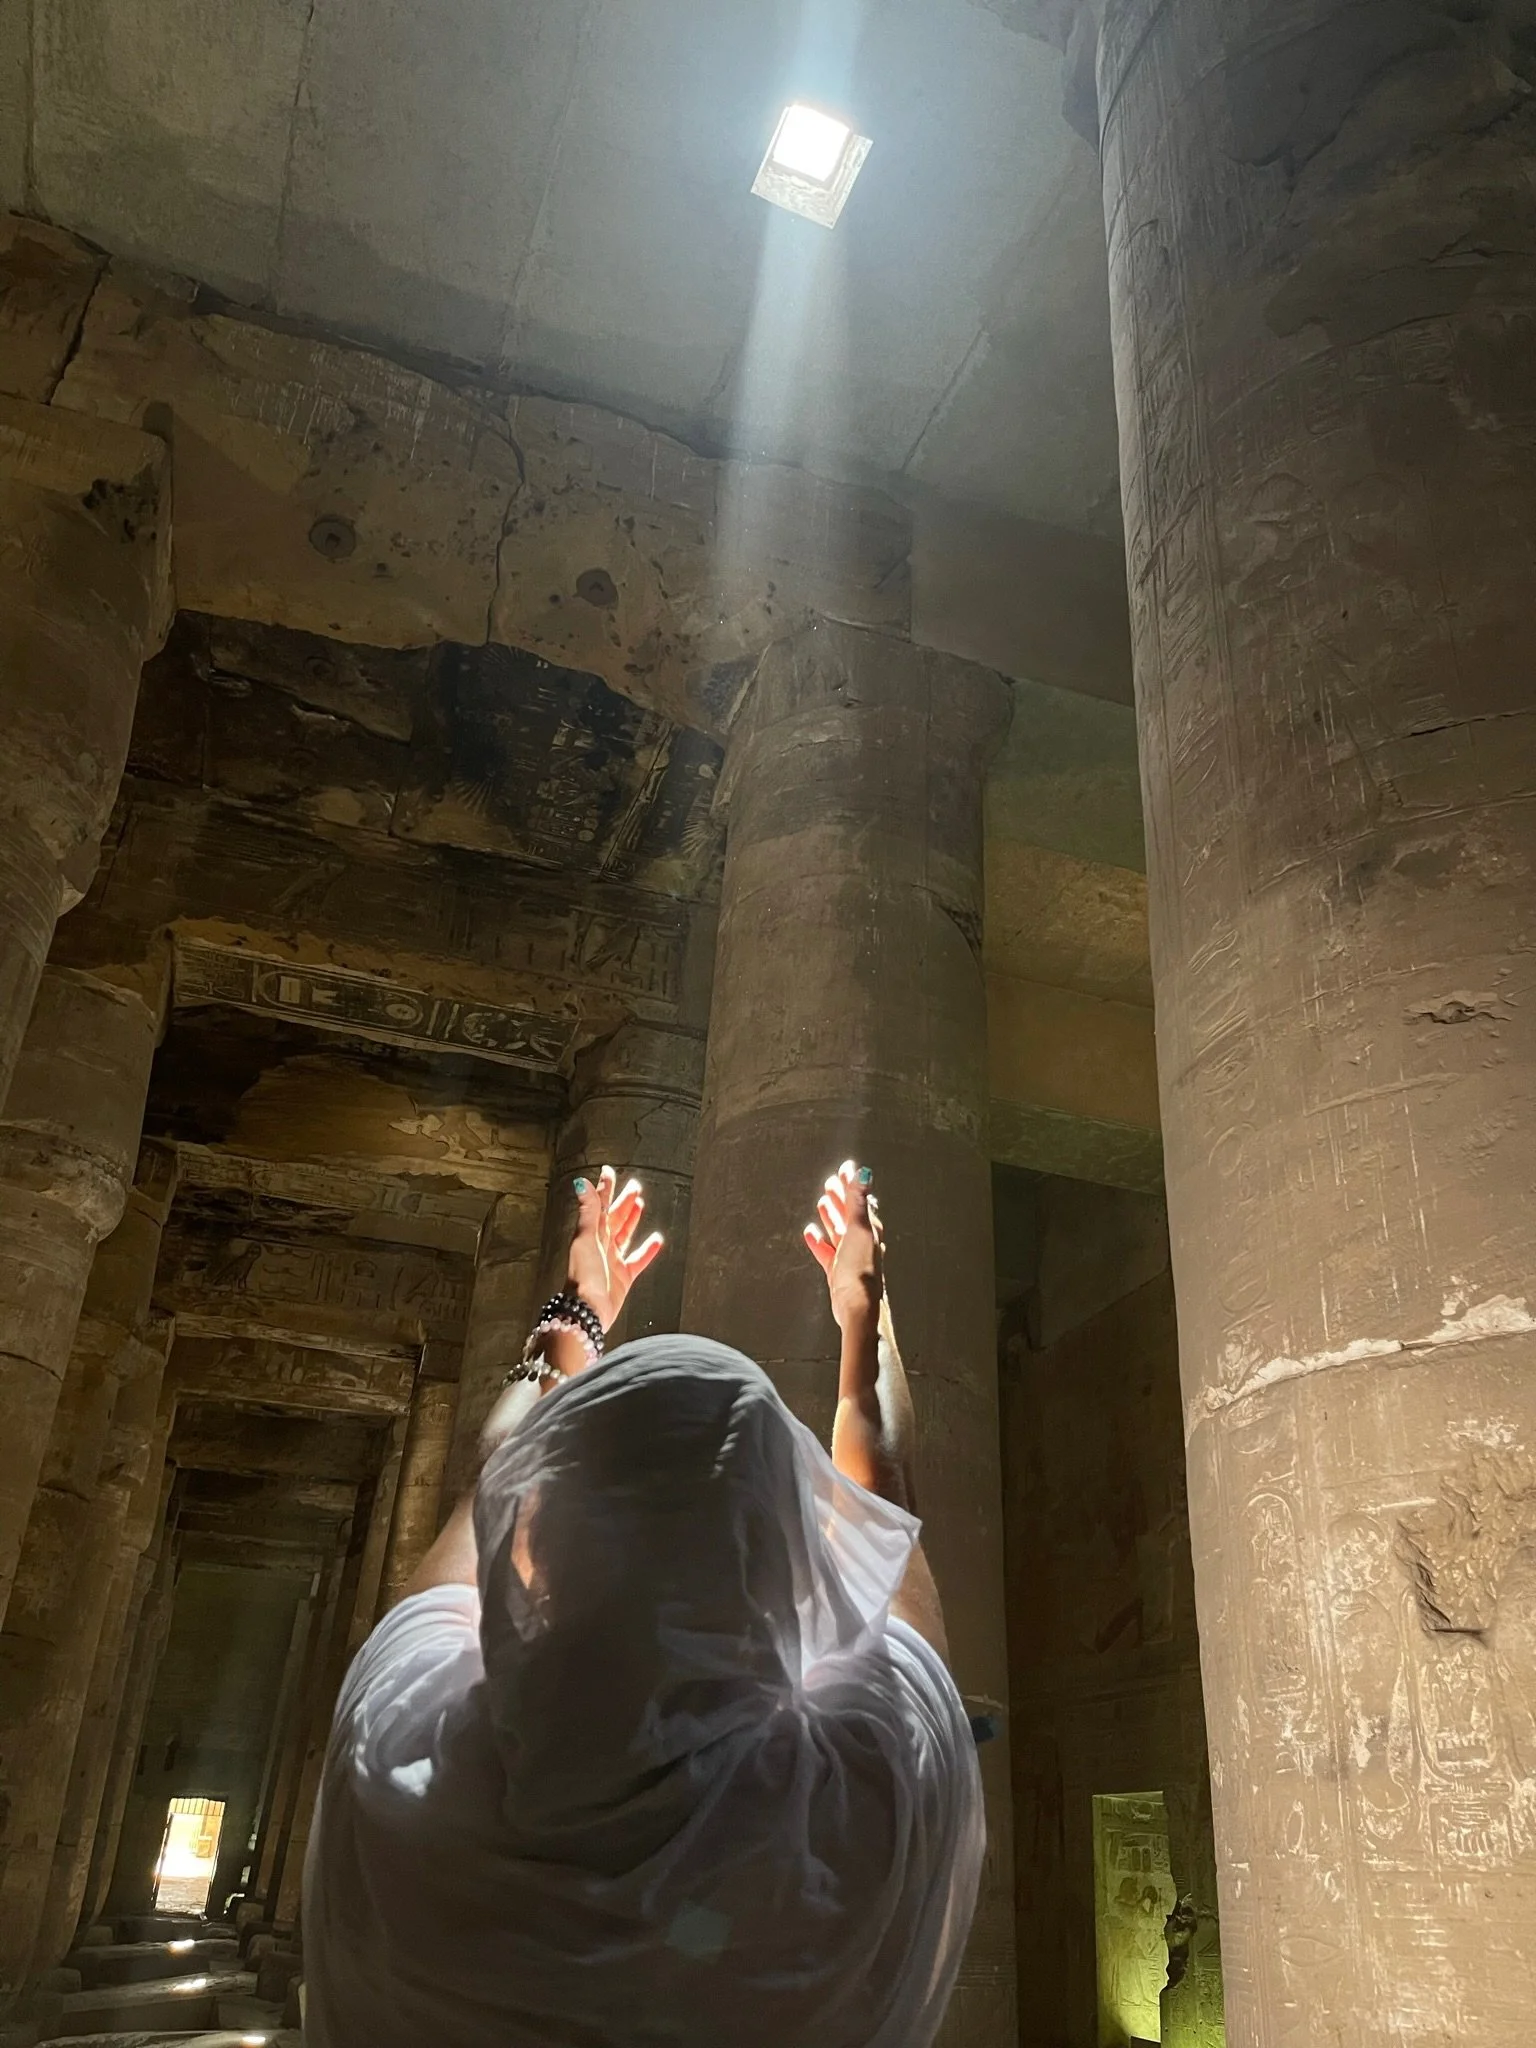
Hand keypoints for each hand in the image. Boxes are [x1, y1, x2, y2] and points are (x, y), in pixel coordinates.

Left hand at [567, 1164, 664, 1333]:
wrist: (588, 1308)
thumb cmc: (583, 1275)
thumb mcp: (585, 1238)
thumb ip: (588, 1211)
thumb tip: (581, 1183)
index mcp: (591, 1233)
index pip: (599, 1205)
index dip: (604, 1188)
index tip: (609, 1172)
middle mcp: (602, 1245)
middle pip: (614, 1217)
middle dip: (623, 1201)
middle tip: (635, 1186)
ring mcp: (613, 1260)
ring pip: (625, 1234)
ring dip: (633, 1219)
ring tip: (640, 1205)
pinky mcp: (624, 1276)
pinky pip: (638, 1259)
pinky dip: (647, 1250)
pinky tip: (656, 1240)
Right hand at [803, 1159, 882, 1335]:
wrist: (857, 1307)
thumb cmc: (861, 1270)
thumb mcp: (859, 1229)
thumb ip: (859, 1201)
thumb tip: (864, 1173)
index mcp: (870, 1229)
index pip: (861, 1199)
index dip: (852, 1183)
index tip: (845, 1168)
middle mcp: (861, 1242)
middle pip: (850, 1214)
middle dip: (841, 1197)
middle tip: (831, 1182)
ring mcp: (849, 1257)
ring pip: (838, 1230)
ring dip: (831, 1216)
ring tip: (822, 1202)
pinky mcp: (837, 1271)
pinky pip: (827, 1251)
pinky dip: (819, 1241)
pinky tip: (810, 1232)